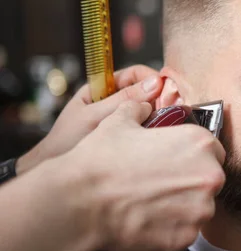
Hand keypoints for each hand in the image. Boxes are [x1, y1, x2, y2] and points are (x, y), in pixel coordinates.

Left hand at [17, 65, 163, 174]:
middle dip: (160, 97)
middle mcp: (114, 102)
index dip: (152, 78)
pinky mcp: (129, 137)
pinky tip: (159, 136)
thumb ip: (123, 100)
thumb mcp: (95, 117)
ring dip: (159, 114)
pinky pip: (147, 127)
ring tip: (168, 123)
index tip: (167, 89)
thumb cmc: (66, 143)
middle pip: (145, 91)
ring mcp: (122, 119)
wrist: (58, 177)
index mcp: (101, 88)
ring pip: (148, 110)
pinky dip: (155, 129)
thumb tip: (154, 83)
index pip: (134, 74)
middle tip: (172, 109)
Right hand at [60, 101, 225, 250]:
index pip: (212, 150)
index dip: (193, 157)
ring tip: (151, 204)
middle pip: (210, 179)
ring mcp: (202, 208)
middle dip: (190, 182)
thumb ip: (139, 109)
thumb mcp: (120, 121)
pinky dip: (171, 228)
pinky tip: (148, 220)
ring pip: (200, 207)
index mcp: (200, 143)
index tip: (177, 164)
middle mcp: (210, 175)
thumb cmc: (100, 160)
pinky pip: (186, 231)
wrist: (80, 201)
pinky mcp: (188, 236)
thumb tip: (142, 106)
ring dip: (183, 206)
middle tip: (161, 185)